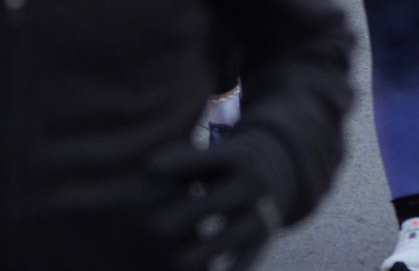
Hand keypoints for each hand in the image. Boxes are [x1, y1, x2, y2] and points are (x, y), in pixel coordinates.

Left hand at [149, 142, 282, 270]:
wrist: (269, 178)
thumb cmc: (218, 168)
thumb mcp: (207, 158)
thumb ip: (181, 163)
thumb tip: (148, 169)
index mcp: (240, 158)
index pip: (208, 160)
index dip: (180, 163)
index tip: (150, 167)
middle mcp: (254, 186)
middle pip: (219, 201)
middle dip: (188, 213)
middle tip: (155, 226)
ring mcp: (259, 215)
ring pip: (233, 235)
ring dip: (207, 250)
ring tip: (179, 263)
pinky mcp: (260, 242)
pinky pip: (244, 261)